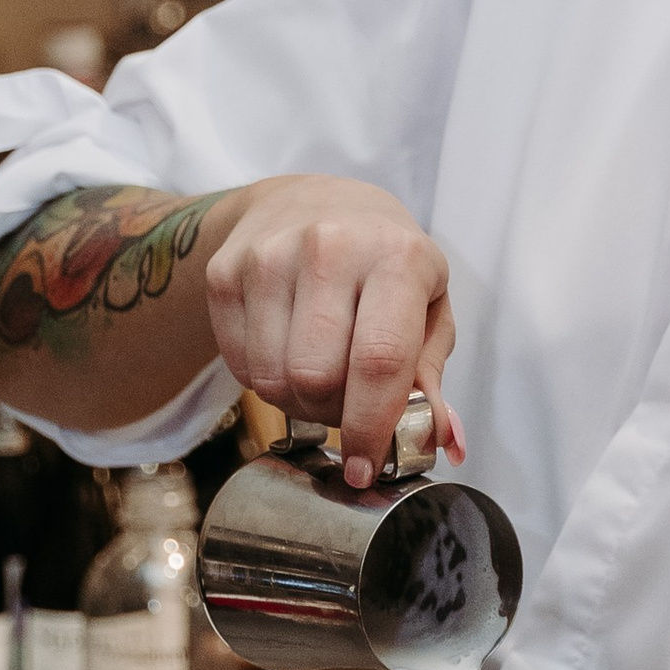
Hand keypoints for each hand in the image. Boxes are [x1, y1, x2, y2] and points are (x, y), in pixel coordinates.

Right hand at [205, 177, 457, 484]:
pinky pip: (239, 366)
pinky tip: (287, 352)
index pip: (378, 360)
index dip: (371, 426)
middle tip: (347, 404)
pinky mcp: (225, 272)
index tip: (366, 467)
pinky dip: (266, 380)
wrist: (310, 202)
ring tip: (320, 374)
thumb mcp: (427, 305)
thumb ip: (430, 376)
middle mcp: (330, 248)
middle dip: (334, 413)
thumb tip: (444, 441)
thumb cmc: (382, 263)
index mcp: (396, 256)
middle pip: (317, 377)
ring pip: (273, 380)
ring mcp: (269, 257)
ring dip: (298, 401)